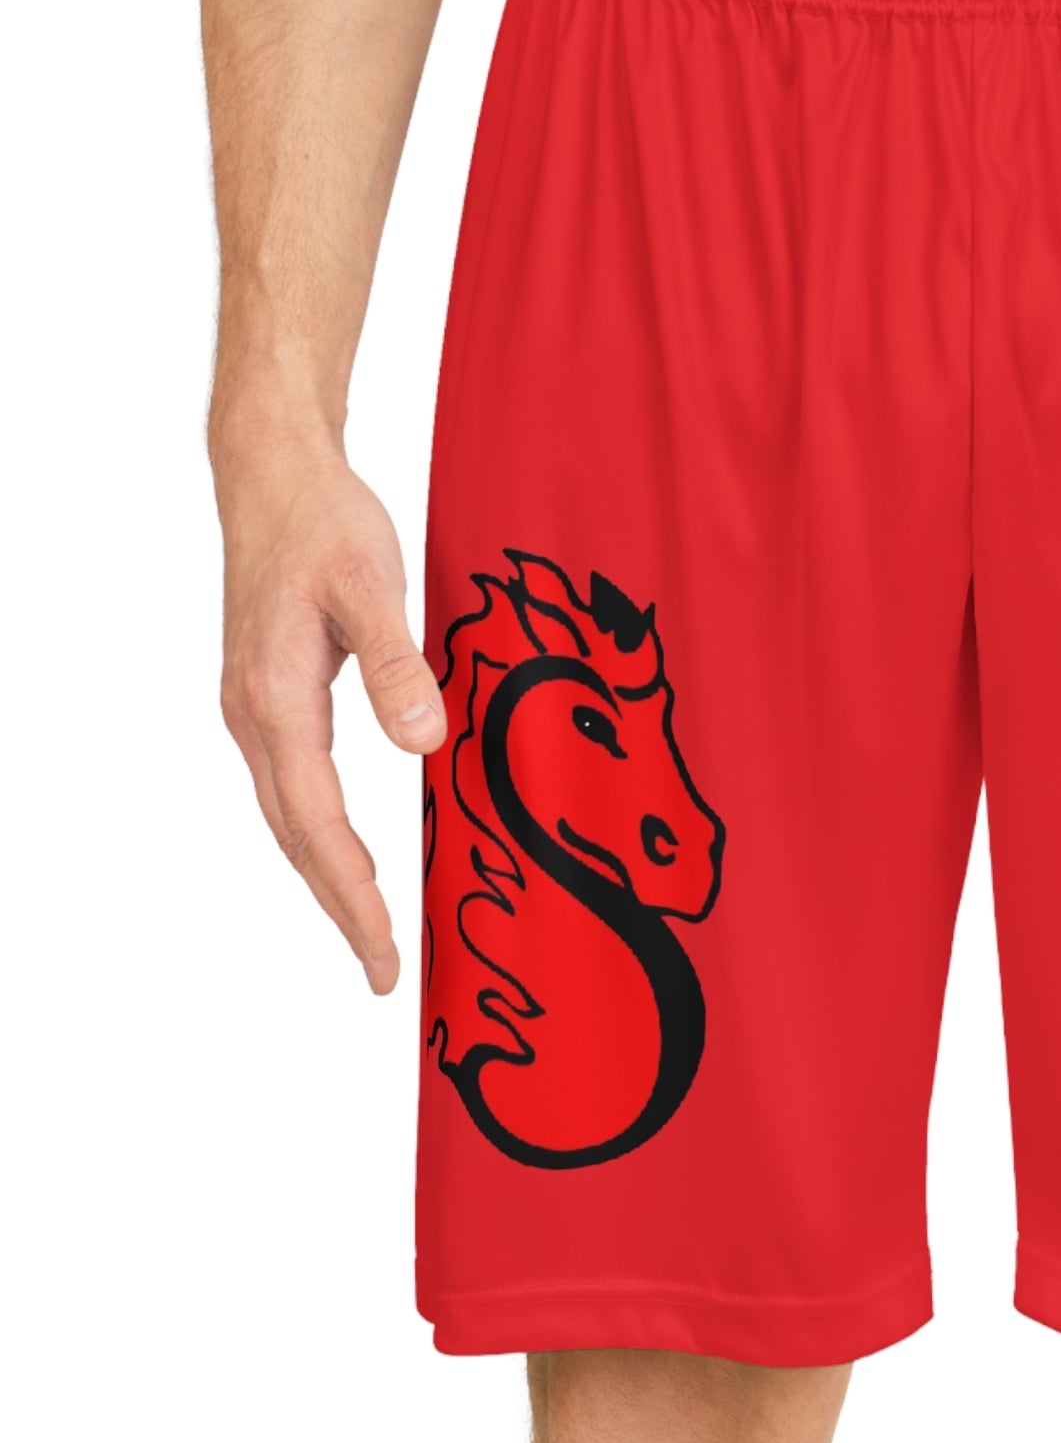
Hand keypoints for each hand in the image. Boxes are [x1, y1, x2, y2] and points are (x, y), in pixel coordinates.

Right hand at [214, 435, 445, 992]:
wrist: (273, 472)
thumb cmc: (324, 521)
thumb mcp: (372, 584)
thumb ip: (397, 665)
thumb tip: (424, 745)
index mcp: (276, 702)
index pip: (319, 825)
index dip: (354, 895)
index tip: (384, 952)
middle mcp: (254, 716)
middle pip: (297, 838)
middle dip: (339, 907)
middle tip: (381, 970)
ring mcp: (255, 707)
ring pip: (291, 816)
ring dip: (327, 876)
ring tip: (370, 926)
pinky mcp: (268, 694)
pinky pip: (293, 785)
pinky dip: (320, 831)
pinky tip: (350, 850)